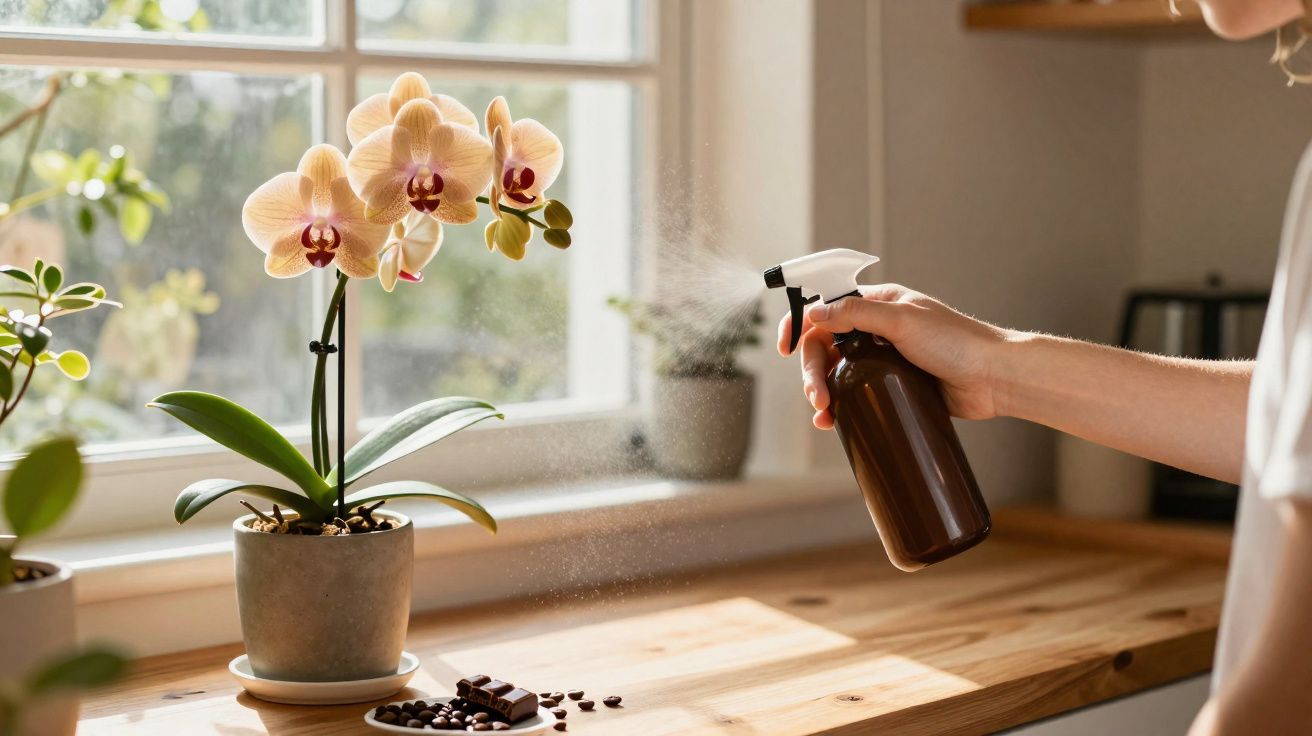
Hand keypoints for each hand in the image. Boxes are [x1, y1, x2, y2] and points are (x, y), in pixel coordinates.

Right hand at [777, 284, 1011, 427]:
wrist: (995, 379)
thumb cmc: (957, 343)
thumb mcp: (903, 320)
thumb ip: (857, 313)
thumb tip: (815, 312)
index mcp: (878, 304)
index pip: (826, 307)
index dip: (800, 324)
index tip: (785, 346)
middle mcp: (877, 329)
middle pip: (826, 345)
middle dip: (812, 370)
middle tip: (816, 395)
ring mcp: (884, 360)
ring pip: (837, 372)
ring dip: (821, 390)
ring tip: (824, 413)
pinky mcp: (892, 387)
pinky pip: (855, 394)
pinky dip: (838, 406)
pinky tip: (832, 420)